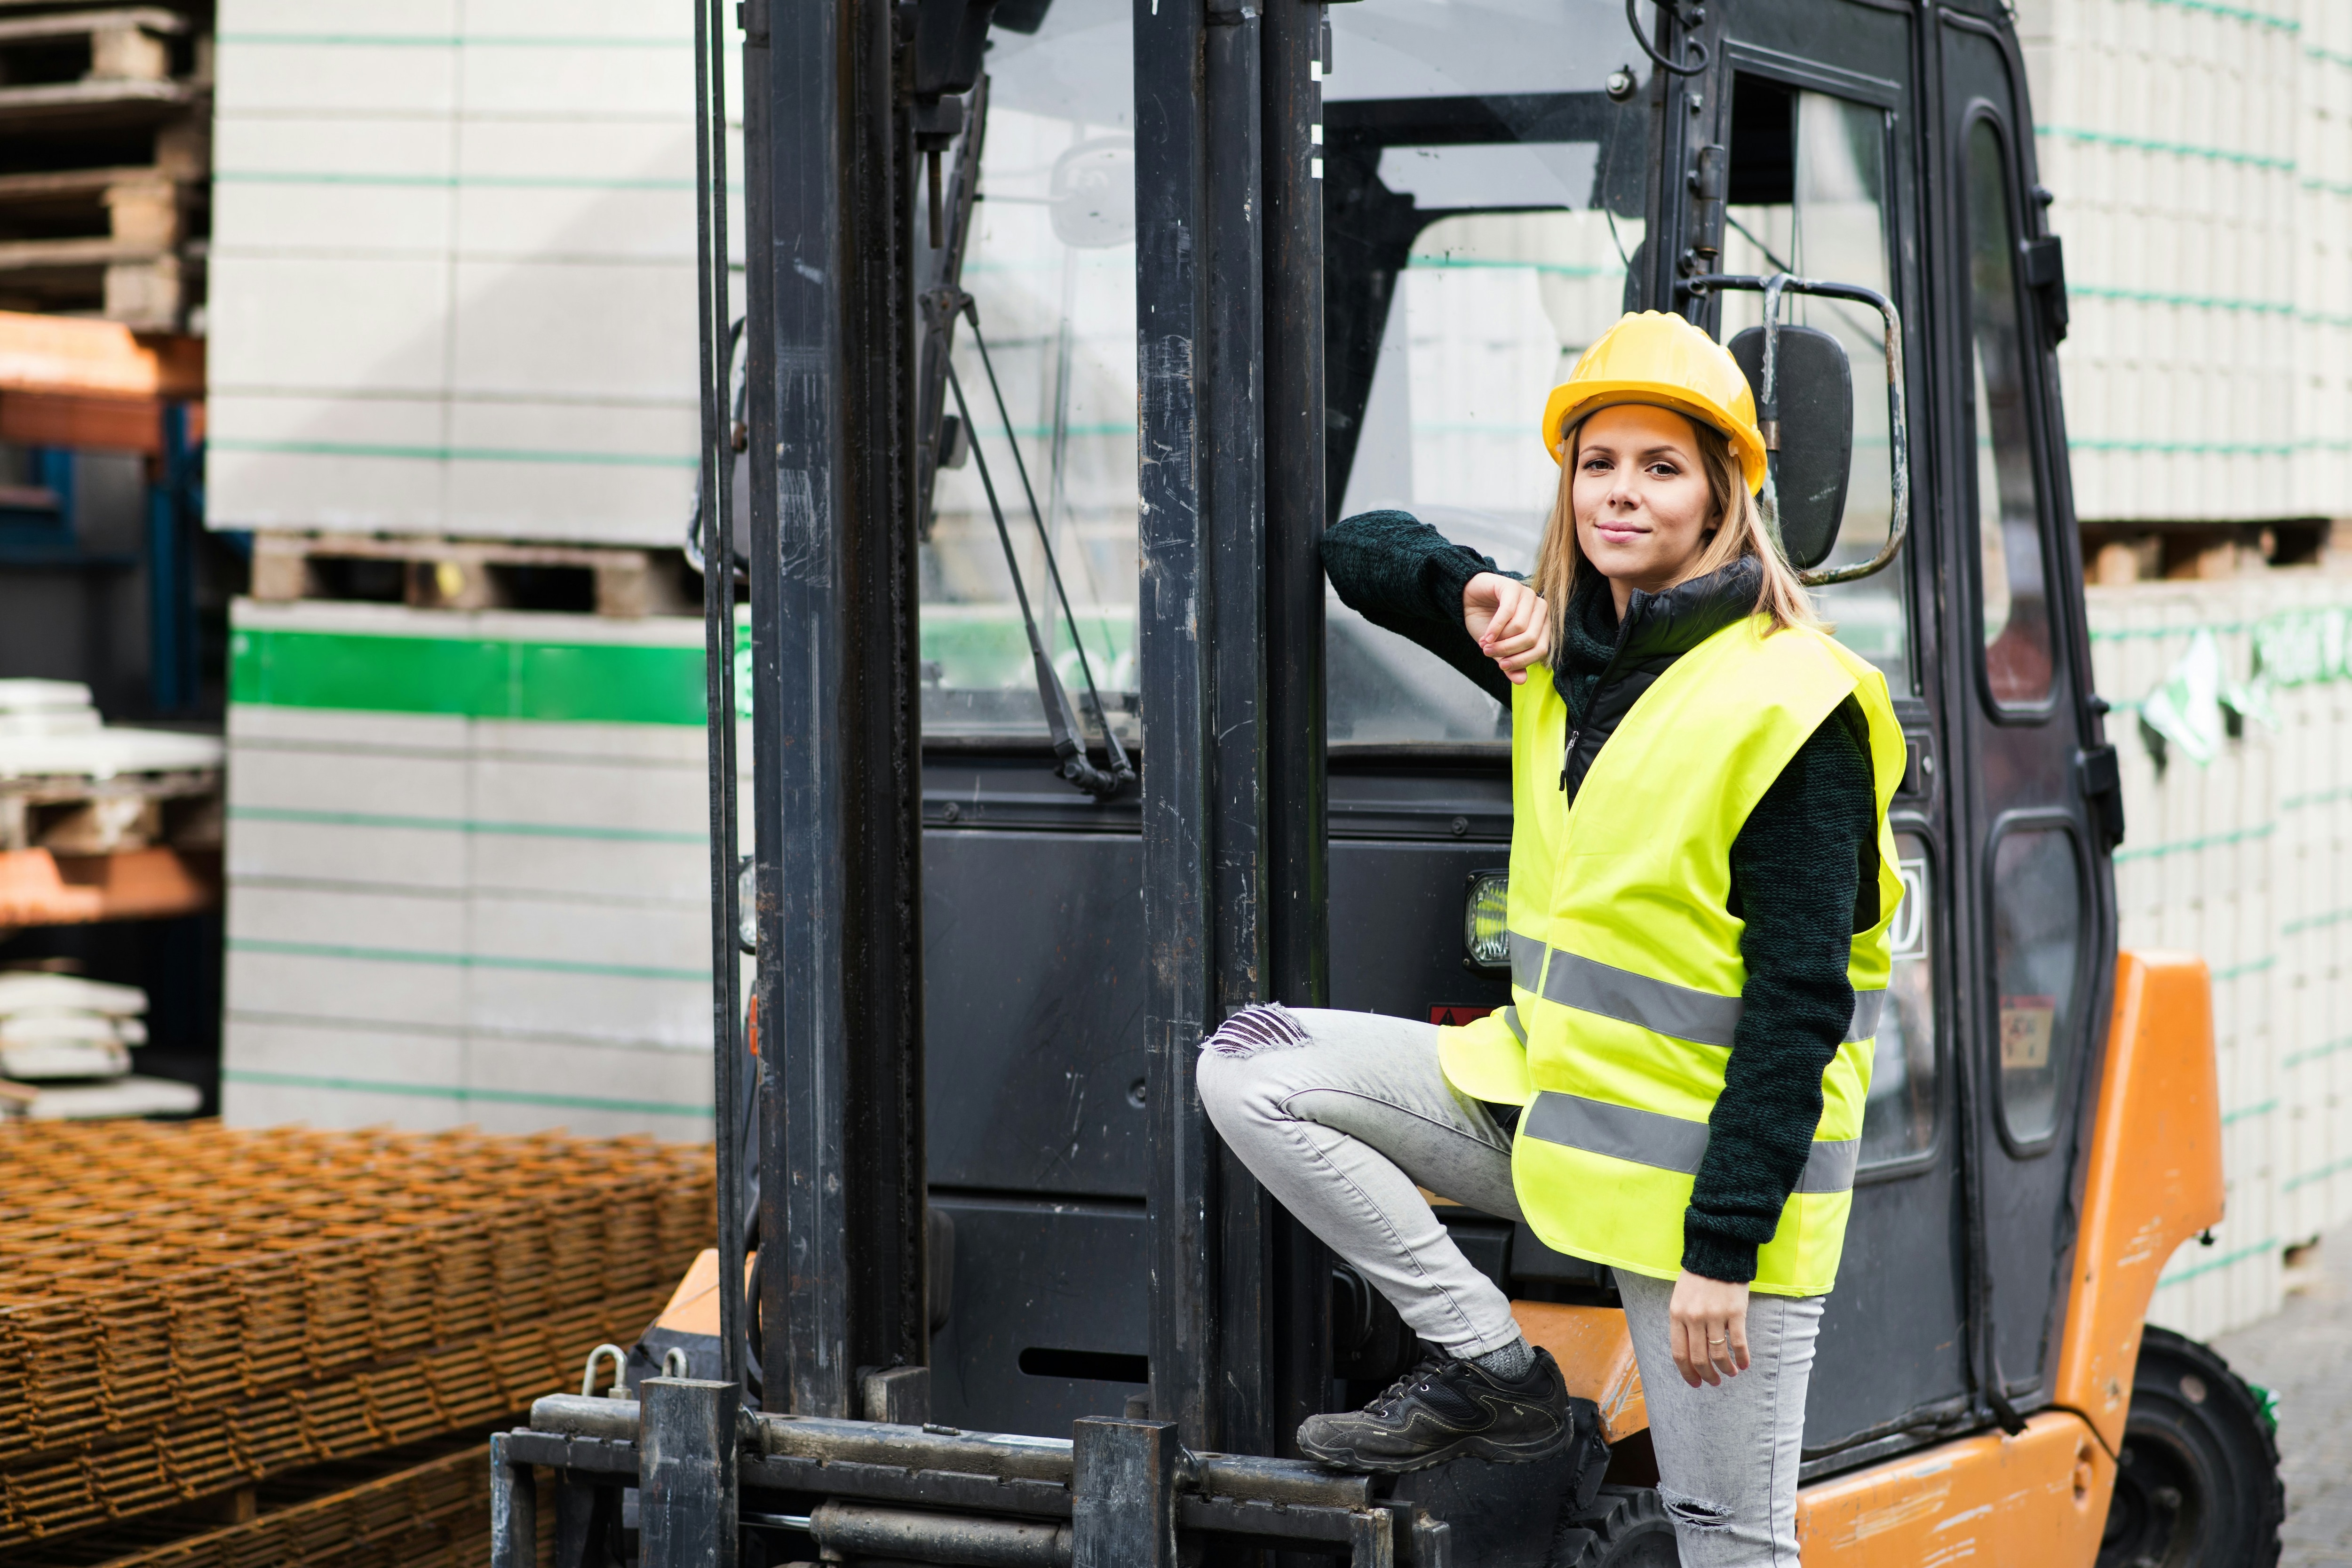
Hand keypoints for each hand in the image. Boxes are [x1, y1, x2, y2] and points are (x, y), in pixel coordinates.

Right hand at [1462, 573, 1548, 685]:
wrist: (1470, 599)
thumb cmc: (1487, 622)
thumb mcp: (1498, 648)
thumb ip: (1510, 664)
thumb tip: (1522, 681)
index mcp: (1542, 624)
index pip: (1541, 649)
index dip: (1522, 661)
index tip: (1502, 666)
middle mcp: (1540, 608)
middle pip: (1531, 639)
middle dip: (1507, 650)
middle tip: (1488, 654)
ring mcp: (1528, 595)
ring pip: (1520, 627)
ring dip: (1499, 640)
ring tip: (1484, 643)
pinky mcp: (1513, 587)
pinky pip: (1507, 612)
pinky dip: (1495, 628)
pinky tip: (1485, 636)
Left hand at [1668, 1271, 1750, 1387]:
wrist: (1716, 1253)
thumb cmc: (1697, 1278)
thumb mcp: (1680, 1298)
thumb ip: (1681, 1323)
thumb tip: (1688, 1353)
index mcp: (1676, 1315)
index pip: (1679, 1353)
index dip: (1687, 1373)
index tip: (1695, 1383)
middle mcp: (1694, 1318)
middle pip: (1699, 1358)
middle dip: (1707, 1375)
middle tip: (1713, 1382)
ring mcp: (1715, 1316)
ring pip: (1719, 1354)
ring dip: (1725, 1369)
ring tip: (1730, 1373)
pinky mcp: (1735, 1312)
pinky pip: (1739, 1343)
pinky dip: (1742, 1358)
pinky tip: (1744, 1364)